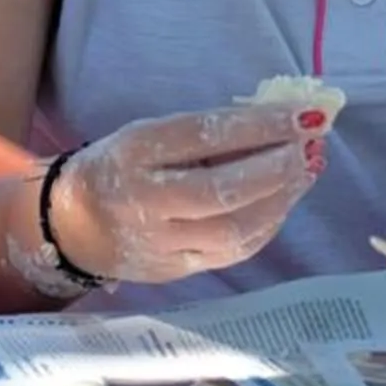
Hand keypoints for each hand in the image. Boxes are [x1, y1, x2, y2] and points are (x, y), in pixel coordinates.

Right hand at [50, 103, 329, 284]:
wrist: (72, 228)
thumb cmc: (120, 168)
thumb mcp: (148, 136)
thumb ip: (205, 131)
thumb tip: (279, 120)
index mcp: (133, 153)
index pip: (204, 137)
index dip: (259, 126)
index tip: (304, 114)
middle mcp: (144, 202)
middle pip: (221, 192)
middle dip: (277, 169)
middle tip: (313, 146)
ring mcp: (160, 244)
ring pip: (233, 231)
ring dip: (281, 200)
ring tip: (307, 171)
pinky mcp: (176, 271)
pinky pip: (232, 253)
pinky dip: (266, 225)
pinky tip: (284, 201)